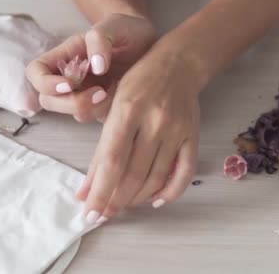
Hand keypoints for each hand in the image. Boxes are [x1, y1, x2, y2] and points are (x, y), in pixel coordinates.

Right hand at [26, 13, 156, 121]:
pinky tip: (125, 97)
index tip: (69, 85)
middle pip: (49, 101)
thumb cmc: (129, 32)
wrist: (154, 46)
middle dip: (72, 103)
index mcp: (66, 56)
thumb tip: (95, 67)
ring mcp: (88, 96)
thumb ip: (100, 38)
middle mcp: (72, 78)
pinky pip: (101, 119)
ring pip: (75, 114)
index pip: (36, 73)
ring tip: (117, 90)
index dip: (45, 83)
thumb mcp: (115, 25)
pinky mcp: (106, 108)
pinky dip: (112, 113)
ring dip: (95, 108)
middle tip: (100, 93)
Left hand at [76, 43, 201, 223]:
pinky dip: (170, 192)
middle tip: (103, 214)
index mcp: (128, 110)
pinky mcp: (193, 136)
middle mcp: (154, 122)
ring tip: (122, 206)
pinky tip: (155, 200)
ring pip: (156, 177)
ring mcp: (176, 130)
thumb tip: (85, 189)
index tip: (89, 212)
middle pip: (133, 173)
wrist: (179, 64)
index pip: (112, 160)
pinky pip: (185, 172)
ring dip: (137, 198)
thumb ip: (100, 149)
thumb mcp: (113, 105)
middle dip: (115, 200)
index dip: (100, 191)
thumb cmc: (139, 81)